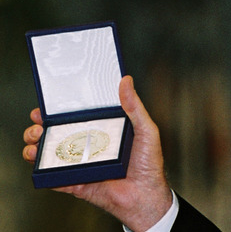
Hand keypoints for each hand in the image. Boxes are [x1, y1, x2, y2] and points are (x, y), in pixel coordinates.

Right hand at [22, 76, 172, 230]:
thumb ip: (135, 106)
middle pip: (58, 134)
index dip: (60, 111)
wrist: (145, 195)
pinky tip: (40, 162)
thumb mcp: (146, 129)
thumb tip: (126, 81)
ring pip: (50, 154)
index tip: (49, 105)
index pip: (77, 118)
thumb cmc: (149, 163)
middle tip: (39, 124)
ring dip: (36, 147)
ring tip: (35, 141)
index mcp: (103, 131)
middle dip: (41, 127)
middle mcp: (89, 146)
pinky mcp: (76, 182)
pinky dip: (42, 171)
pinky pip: (54, 177)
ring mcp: (81, 165)